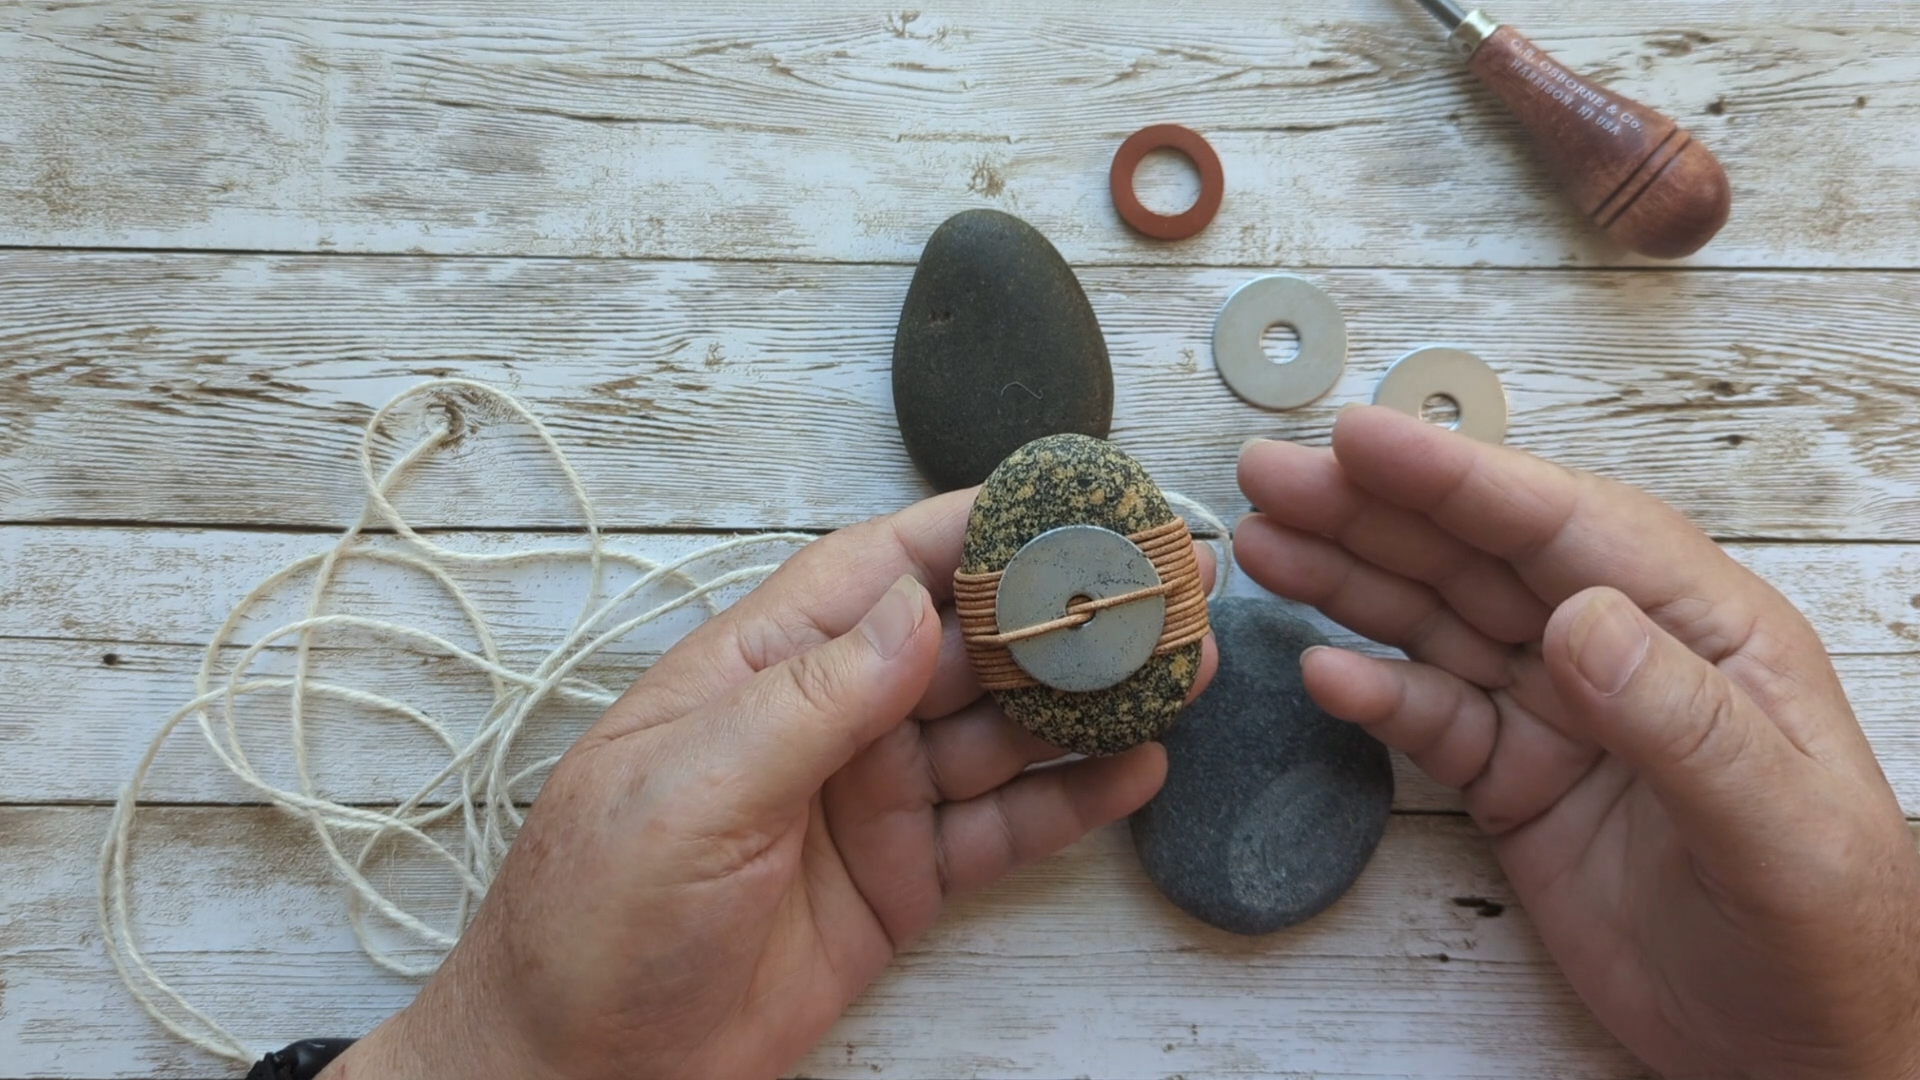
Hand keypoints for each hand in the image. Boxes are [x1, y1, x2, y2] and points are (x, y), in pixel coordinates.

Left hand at [322, 488, 1214, 1079]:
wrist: (582, 1069)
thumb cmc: (594, 919)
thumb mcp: (693, 794)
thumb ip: (811, 702)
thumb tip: (912, 610)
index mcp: (760, 669)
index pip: (883, 569)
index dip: (978, 527)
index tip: (1073, 499)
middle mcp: (827, 722)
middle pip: (967, 644)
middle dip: (1064, 614)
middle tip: (1162, 591)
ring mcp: (870, 799)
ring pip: (1001, 731)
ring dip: (1088, 704)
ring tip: (1179, 673)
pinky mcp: (901, 880)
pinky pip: (1003, 827)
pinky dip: (1071, 801)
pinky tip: (1134, 772)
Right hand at [1235, 406, 1919, 1078]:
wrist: (1798, 1053)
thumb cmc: (1830, 935)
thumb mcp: (1777, 828)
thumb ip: (1680, 721)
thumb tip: (1580, 618)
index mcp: (1707, 629)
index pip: (1568, 528)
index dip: (1460, 478)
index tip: (1366, 440)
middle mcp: (1623, 652)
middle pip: (1480, 558)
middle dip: (1375, 510)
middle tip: (1276, 474)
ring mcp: (1561, 716)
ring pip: (1438, 624)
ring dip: (1351, 582)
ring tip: (1266, 547)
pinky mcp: (1515, 783)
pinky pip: (1430, 720)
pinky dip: (1372, 694)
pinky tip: (1322, 671)